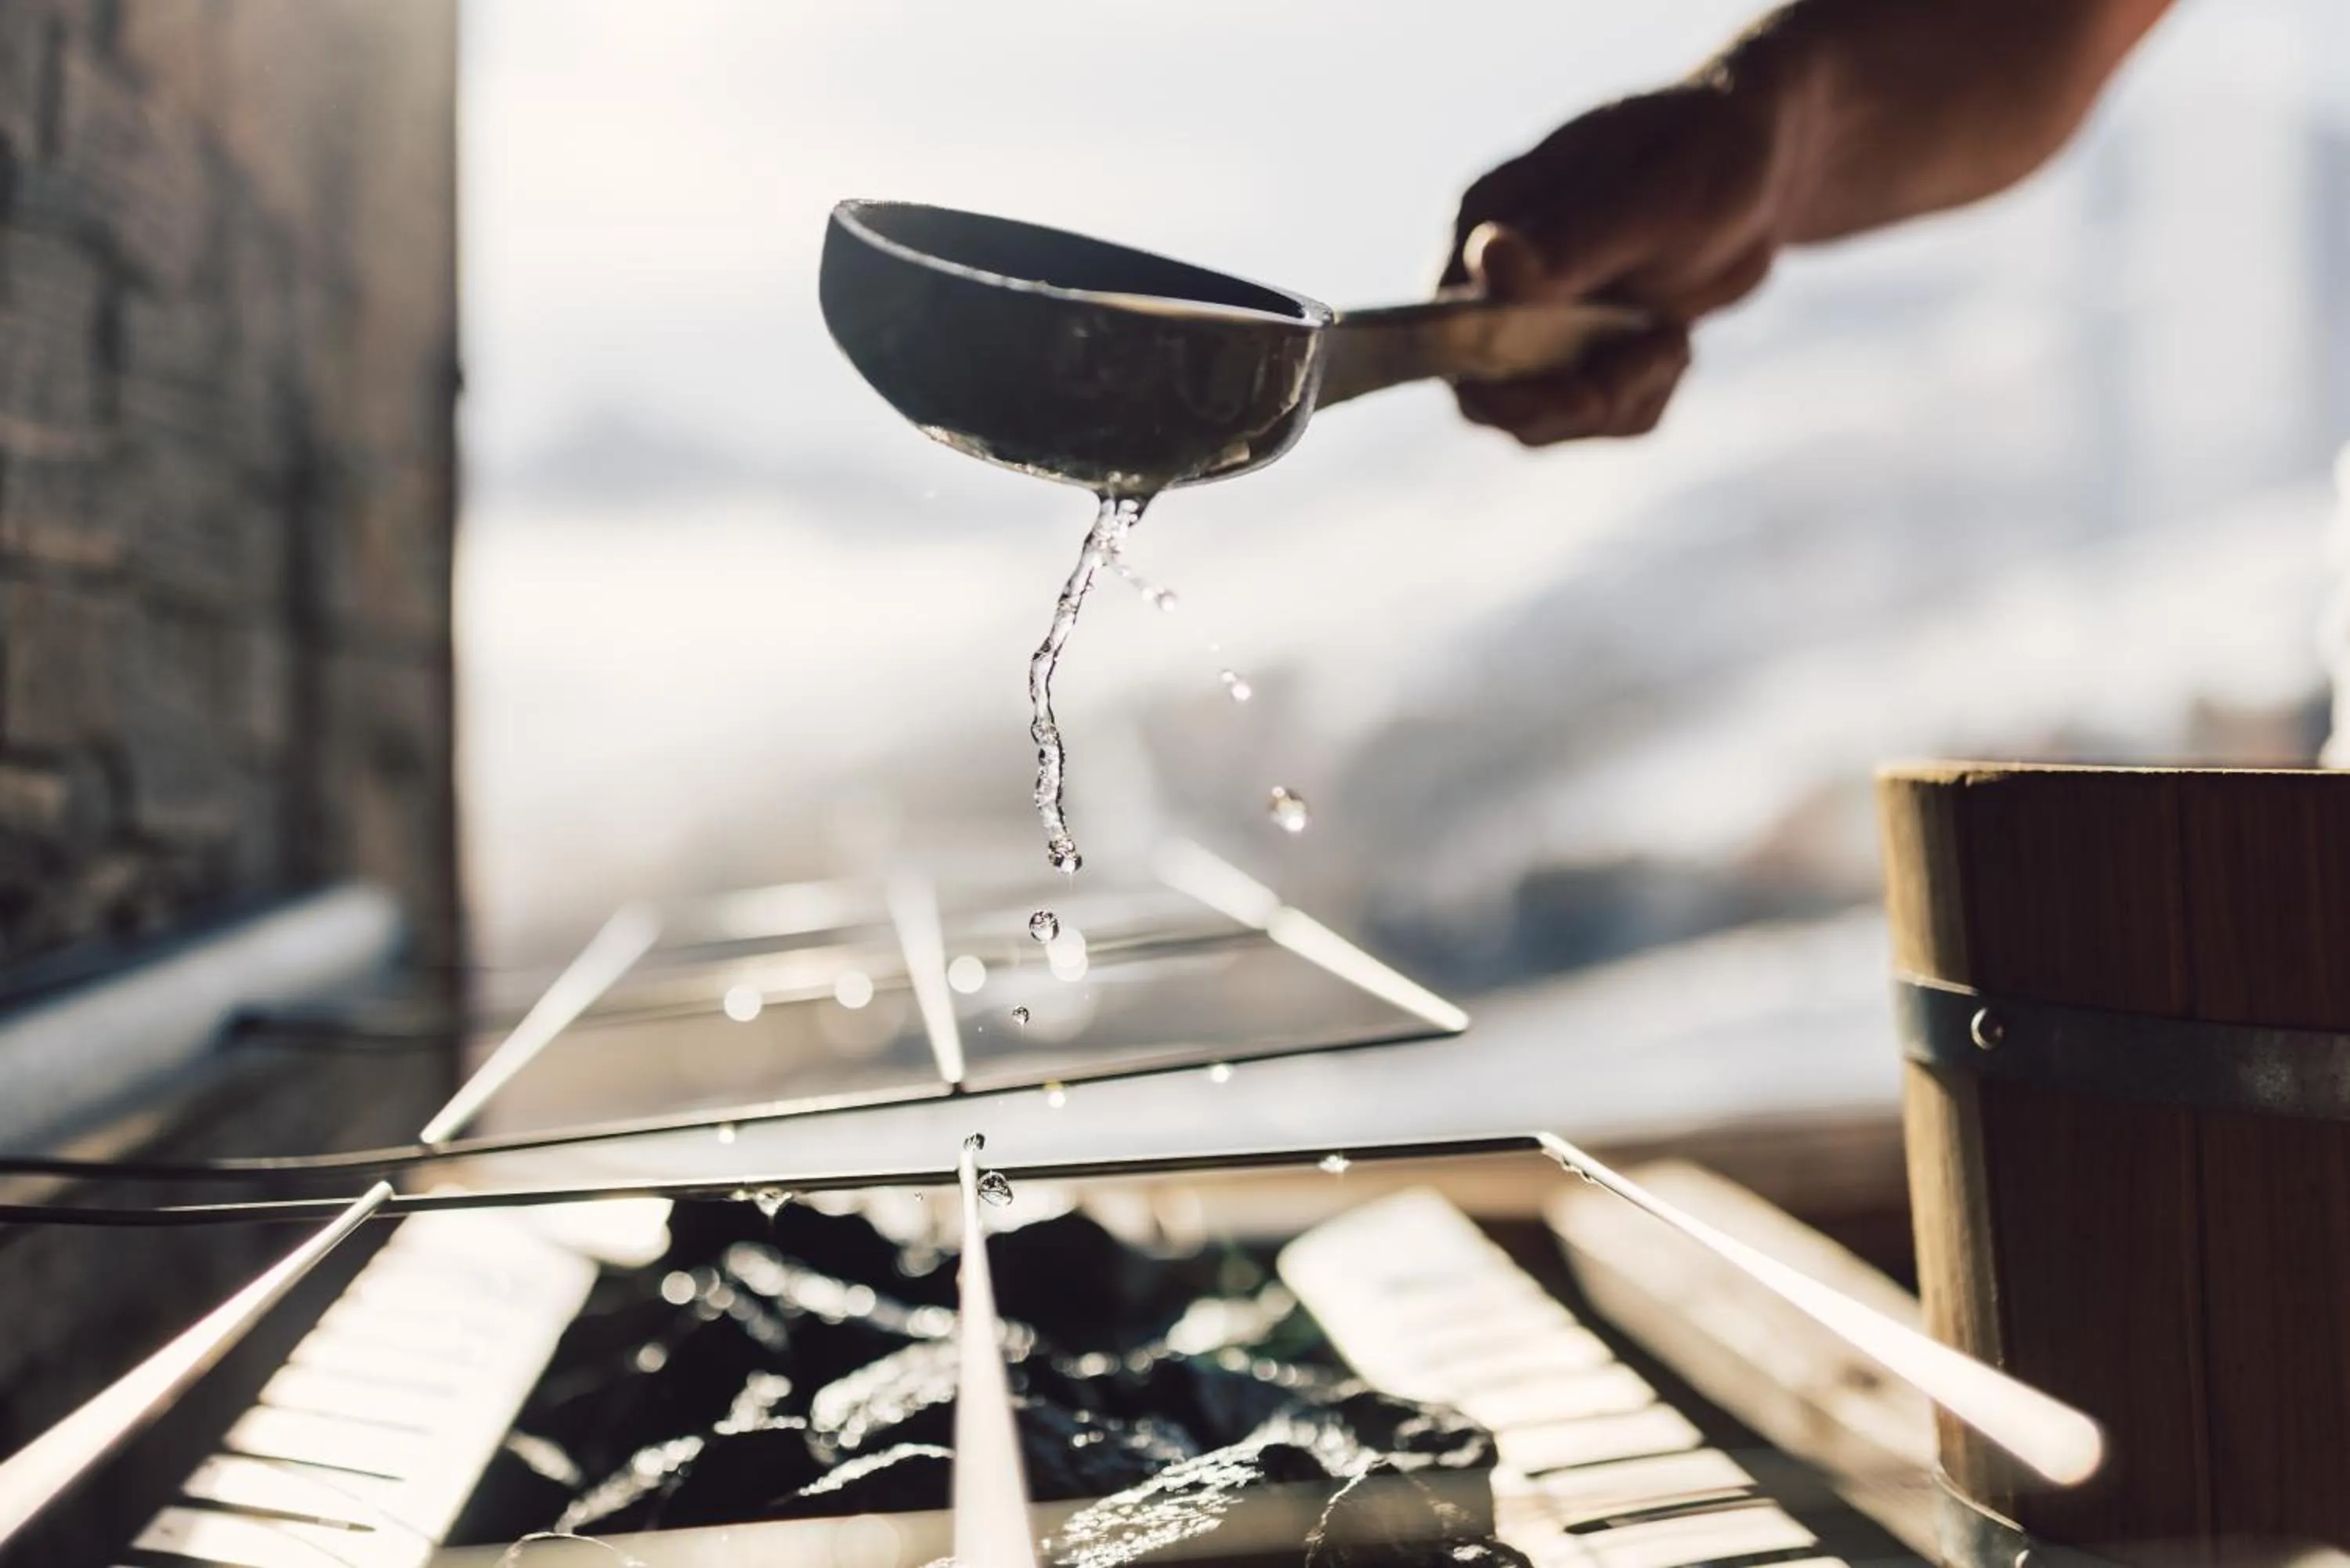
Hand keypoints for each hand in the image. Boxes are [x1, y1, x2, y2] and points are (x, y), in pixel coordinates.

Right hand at [1444, 79, 1787, 443]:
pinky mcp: (1582, 352)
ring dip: (1619, 401)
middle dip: (1572, 404)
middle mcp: (1494, 282)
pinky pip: (1596, 418)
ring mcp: (1537, 322)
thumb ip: (1567, 242)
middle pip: (1489, 396)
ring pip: (1545, 420)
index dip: (1501, 385)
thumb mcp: (1647, 201)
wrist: (1765, 163)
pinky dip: (1643, 399)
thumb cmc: (1705, 154)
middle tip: (1652, 363)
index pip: (1446, 336)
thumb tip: (1486, 257)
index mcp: (1483, 226)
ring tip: (1673, 341)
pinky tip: (1675, 345)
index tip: (1584, 392)